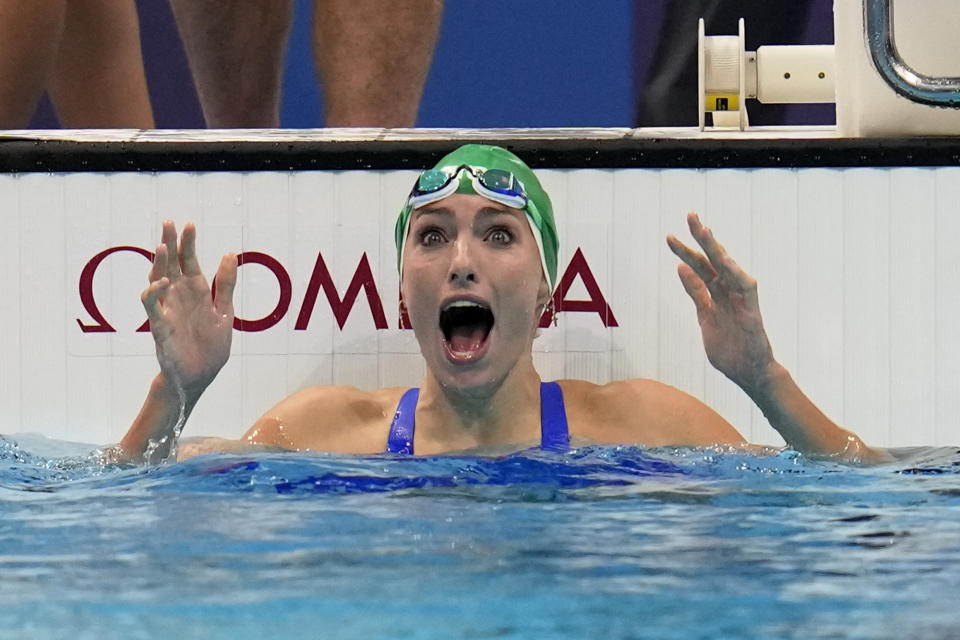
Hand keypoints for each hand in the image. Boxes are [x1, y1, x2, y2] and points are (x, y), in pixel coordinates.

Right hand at [141, 221, 236, 397]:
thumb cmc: (209, 346)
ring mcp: (168, 310)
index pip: (189, 262)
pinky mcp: (160, 326)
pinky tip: (163, 281)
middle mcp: (179, 297)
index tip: (189, 224)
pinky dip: (154, 293)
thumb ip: (225, 284)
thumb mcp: (224, 311)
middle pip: (171, 265)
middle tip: (168, 223)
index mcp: (196, 293)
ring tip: (163, 245)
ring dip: (159, 263)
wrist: (200, 376)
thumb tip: (229, 253)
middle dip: (170, 244)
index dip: (189, 244)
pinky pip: (152, 306)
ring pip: (157, 280)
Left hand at [666, 213, 774, 393]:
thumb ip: (696, 294)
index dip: (685, 251)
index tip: (670, 236)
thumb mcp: (704, 318)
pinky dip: (735, 274)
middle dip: (701, 238)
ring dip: (717, 249)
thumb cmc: (729, 349)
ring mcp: (741, 299)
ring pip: (729, 268)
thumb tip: (681, 269)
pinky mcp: (752, 311)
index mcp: (715, 294)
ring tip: (704, 230)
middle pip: (713, 260)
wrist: (749, 373)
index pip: (699, 267)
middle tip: (690, 215)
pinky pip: (745, 288)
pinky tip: (725, 261)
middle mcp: (728, 291)